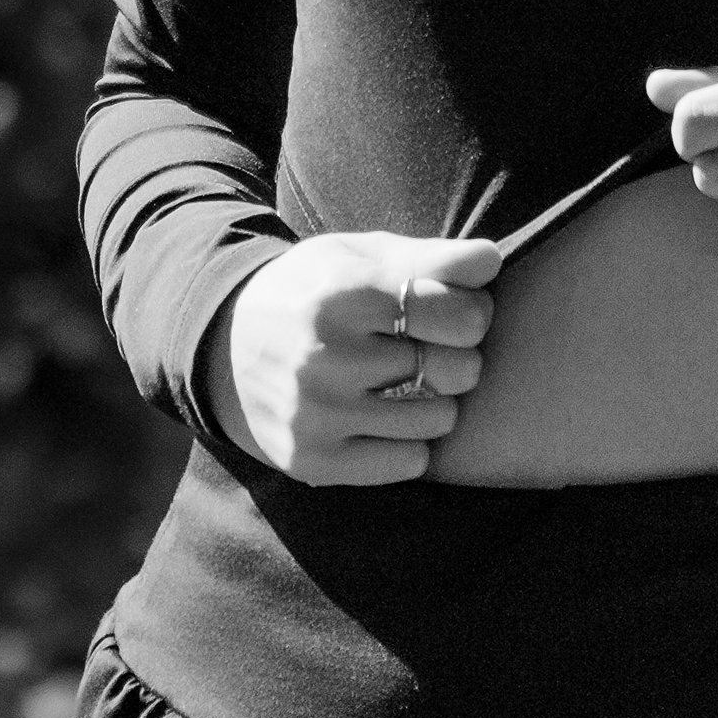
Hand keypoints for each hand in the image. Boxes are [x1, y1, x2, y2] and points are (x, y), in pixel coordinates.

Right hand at [208, 231, 500, 483]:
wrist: (225, 347)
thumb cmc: (317, 292)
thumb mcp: (362, 255)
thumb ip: (432, 257)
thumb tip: (492, 261)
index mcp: (341, 293)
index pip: (457, 314)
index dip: (473, 311)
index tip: (456, 310)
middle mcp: (324, 356)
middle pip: (456, 368)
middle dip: (459, 356)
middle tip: (433, 348)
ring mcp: (316, 414)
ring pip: (439, 419)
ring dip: (437, 401)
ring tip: (407, 382)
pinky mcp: (313, 461)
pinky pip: (410, 462)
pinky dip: (410, 442)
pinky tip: (383, 417)